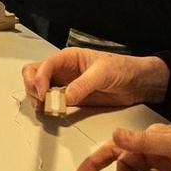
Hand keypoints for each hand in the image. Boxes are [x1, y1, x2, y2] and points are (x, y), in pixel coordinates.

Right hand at [22, 48, 169, 112]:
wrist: (138, 83)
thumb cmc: (122, 69)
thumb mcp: (103, 73)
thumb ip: (83, 85)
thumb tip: (64, 98)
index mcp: (68, 57)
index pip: (44, 65)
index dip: (39, 79)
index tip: (43, 94)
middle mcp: (62, 70)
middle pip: (34, 74)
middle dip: (32, 87)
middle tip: (41, 102)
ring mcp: (64, 84)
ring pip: (38, 88)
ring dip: (36, 99)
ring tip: (45, 109)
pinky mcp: (70, 99)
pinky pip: (51, 102)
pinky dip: (46, 107)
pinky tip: (52, 112)